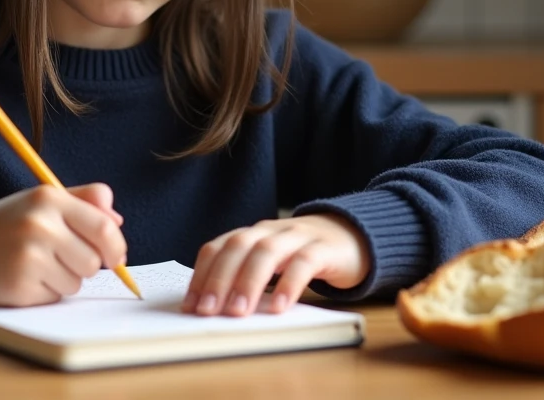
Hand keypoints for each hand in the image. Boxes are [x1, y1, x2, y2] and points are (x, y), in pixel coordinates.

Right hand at [0, 182, 125, 306]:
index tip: (115, 257)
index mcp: (49, 198)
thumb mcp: (42, 201)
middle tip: (60, 257)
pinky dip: (45, 292)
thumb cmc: (9, 224)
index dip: (116, 247)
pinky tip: (24, 278)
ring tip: (37, 265)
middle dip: (84, 265)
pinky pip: (55, 297)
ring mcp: (28, 256)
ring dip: (64, 280)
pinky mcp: (19, 285)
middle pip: (93, 261)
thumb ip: (83, 201)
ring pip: (76, 283)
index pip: (103, 227)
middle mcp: (39, 225)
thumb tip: (117, 220)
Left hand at [182, 213, 370, 316]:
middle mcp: (270, 231)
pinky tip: (279, 306)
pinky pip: (304, 263)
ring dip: (248, 282)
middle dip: (219, 279)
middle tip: (208, 311)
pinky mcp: (324, 249)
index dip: (202, 275)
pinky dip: (289, 284)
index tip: (190, 305)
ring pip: (267, 252)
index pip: (218, 248)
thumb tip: (213, 310)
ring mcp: (298, 236)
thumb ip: (246, 277)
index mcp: (252, 234)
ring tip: (238, 312)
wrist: (352, 236)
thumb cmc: (302, 256)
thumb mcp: (271, 263)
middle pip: (238, 247)